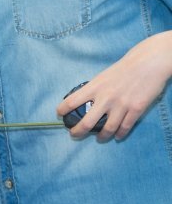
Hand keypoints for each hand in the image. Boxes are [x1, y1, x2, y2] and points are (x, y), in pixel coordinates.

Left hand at [57, 32, 171, 141]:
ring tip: (99, 139)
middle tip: (73, 134)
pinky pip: (125, 127)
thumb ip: (94, 90)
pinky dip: (119, 134)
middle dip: (78, 131)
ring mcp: (121, 105)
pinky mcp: (136, 110)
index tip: (59, 115)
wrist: (146, 64)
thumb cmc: (123, 69)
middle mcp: (106, 98)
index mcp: (94, 87)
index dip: (63, 110)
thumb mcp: (102, 77)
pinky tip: (116, 136)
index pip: (72, 101)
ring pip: (107, 129)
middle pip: (87, 122)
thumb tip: (85, 102)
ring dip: (101, 137)